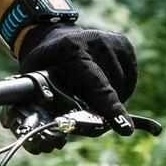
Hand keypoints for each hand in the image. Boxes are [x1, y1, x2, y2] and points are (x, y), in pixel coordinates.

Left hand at [17, 23, 138, 133]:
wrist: (55, 35)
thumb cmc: (45, 62)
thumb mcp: (36, 78)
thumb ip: (47, 99)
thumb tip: (52, 127)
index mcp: (72, 50)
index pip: (97, 86)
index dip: (110, 109)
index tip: (125, 129)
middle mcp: (97, 42)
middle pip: (112, 89)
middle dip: (104, 107)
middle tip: (88, 110)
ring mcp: (113, 41)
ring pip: (124, 86)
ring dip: (113, 98)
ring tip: (93, 93)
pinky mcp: (124, 43)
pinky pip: (130, 78)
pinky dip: (120, 88)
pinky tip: (104, 83)